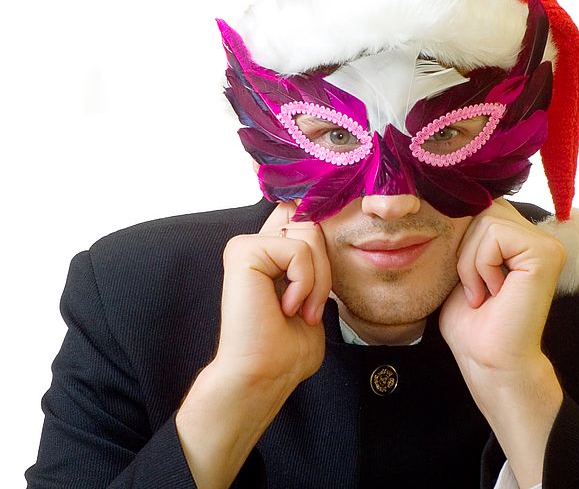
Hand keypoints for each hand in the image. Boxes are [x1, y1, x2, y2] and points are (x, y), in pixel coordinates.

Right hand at [214, 200, 328, 389]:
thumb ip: (315, 261)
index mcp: (269, 253)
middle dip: (325, 267)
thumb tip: (322, 223)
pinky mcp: (243, 251)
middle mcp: (256, 244)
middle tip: (308, 308)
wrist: (262, 376)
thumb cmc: (286, 350)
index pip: (302, 212)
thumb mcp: (314, 295)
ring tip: (297, 310)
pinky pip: (299, 249)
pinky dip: (305, 283)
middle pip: (313, 222)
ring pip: (310, 233)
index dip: (320, 226)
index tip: (321, 265)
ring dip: (317, 280)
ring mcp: (247, 245)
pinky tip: (285, 307)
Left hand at [439, 198, 564, 486]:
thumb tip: (445, 198)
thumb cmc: (471, 323)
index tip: (465, 279)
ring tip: (483, 292)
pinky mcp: (546, 253)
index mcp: (519, 238)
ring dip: (471, 260)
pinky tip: (494, 292)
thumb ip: (461, 234)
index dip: (460, 237)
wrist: (488, 361)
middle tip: (475, 288)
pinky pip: (495, 234)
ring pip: (486, 218)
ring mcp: (546, 244)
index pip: (479, 205)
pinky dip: (481, 264)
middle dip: (464, 249)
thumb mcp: (457, 266)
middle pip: (482, 207)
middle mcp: (537, 236)